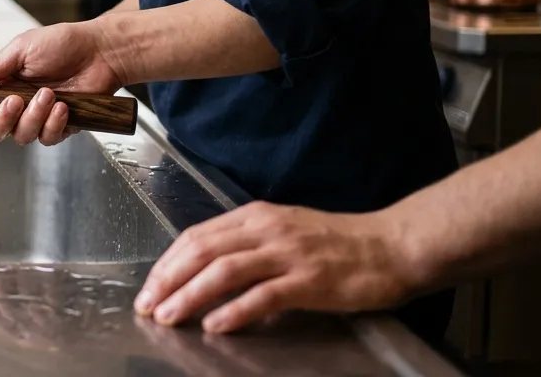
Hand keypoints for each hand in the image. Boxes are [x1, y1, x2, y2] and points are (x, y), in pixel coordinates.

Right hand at [0, 21, 124, 145]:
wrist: (100, 51)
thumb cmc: (63, 44)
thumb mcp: (22, 48)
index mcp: (4, 84)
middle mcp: (18, 104)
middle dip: (3, 119)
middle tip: (16, 101)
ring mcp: (39, 117)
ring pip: (22, 136)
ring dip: (34, 117)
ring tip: (50, 95)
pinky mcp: (61, 126)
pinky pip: (48, 138)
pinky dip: (54, 123)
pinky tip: (64, 106)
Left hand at [133, 202, 418, 333]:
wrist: (392, 246)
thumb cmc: (338, 244)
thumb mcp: (283, 231)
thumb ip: (246, 245)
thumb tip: (204, 269)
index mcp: (255, 216)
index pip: (197, 236)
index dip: (168, 263)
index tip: (149, 288)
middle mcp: (266, 229)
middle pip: (202, 251)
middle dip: (168, 280)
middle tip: (148, 307)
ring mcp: (288, 254)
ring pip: (225, 271)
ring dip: (191, 295)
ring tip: (169, 317)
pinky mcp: (310, 280)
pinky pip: (264, 295)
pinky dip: (235, 310)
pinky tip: (216, 324)